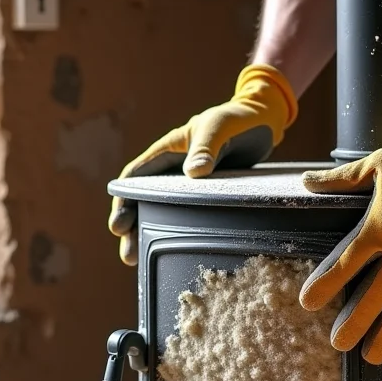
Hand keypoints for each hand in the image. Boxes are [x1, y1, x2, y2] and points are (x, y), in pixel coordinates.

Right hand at [109, 64, 297, 264]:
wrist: (263, 122)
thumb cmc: (237, 119)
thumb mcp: (219, 127)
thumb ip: (206, 147)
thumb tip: (193, 173)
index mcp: (167, 151)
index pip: (134, 178)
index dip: (123, 201)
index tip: (119, 225)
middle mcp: (173, 170)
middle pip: (142, 202)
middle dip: (132, 228)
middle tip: (128, 255)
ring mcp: (188, 185)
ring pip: (161, 212)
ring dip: (149, 235)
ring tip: (139, 262)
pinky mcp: (206, 196)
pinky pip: (186, 216)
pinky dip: (177, 233)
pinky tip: (175, 251)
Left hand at [300, 106, 381, 363]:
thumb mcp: (374, 166)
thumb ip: (339, 179)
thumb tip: (306, 181)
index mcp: (380, 227)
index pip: (347, 263)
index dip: (326, 283)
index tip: (309, 302)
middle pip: (375, 293)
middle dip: (355, 321)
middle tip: (339, 344)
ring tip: (373, 357)